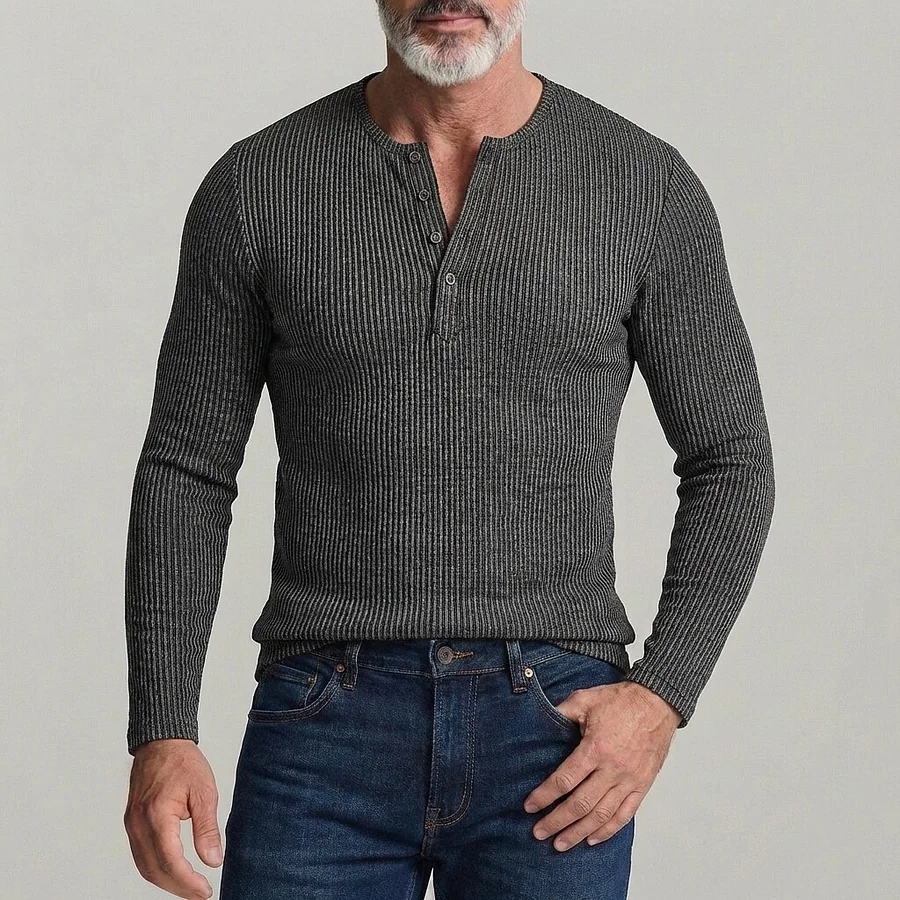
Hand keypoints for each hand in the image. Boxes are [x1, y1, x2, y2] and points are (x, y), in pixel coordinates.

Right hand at [124, 738, 222, 898]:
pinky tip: (173, 871)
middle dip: (178, 887)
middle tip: (201, 893)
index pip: (170, 862)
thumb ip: (207, 828)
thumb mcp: (204, 792)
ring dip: (167, 882)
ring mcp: (132, 825)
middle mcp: (139, 824)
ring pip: (145, 867)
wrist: (161, 743)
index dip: (188, 882)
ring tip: (190, 886)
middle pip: (155, 871)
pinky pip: (140, 856)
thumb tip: (214, 860)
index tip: (206, 891)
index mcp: (157, 816)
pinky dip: (157, 869)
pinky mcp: (132, 824)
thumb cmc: (183, 762)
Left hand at [522, 680, 680, 850]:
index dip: (545, 796)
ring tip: (561, 844)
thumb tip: (540, 723)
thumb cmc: (621, 700)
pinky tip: (592, 839)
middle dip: (557, 821)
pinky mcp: (642, 785)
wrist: (657, 702)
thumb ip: (562, 712)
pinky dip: (608, 830)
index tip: (530, 806)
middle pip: (581, 804)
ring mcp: (629, 780)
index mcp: (595, 748)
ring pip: (601, 815)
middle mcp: (612, 769)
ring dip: (579, 832)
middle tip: (539, 833)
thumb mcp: (585, 699)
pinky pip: (625, 814)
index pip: (565, 780)